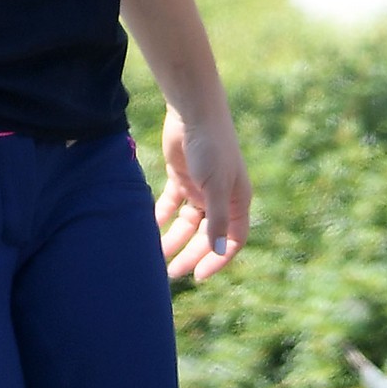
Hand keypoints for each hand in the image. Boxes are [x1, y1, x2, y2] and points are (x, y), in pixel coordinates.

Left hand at [155, 92, 249, 281]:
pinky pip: (171, 204)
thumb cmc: (212, 148)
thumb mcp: (215, 187)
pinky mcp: (181, 177)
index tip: (199, 275)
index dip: (218, 259)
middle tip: (172, 273)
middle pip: (207, 235)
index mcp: (237, 201)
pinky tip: (149, 228)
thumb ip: (217, 221)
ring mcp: (200, 188)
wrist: (193, 112)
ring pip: (187, 223)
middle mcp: (221, 197)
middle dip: (191, 254)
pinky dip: (161, 216)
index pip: (233, 240)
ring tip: (157, 256)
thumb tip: (219, 252)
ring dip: (174, 239)